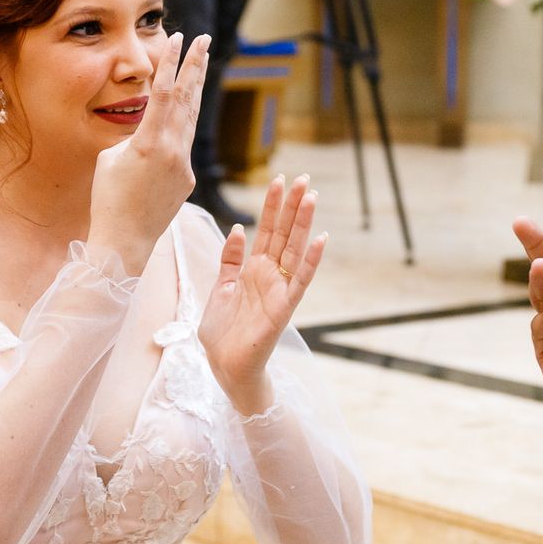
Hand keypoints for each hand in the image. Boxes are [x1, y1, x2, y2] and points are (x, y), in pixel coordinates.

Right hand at [87, 32, 207, 270]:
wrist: (124, 241)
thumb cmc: (107, 199)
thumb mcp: (111, 158)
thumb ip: (132, 137)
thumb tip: (146, 129)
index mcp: (151, 143)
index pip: (165, 93)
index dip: (172, 63)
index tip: (180, 38)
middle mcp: (174, 152)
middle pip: (187, 100)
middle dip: (196, 67)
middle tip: (205, 39)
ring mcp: (184, 166)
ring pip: (190, 120)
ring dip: (195, 91)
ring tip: (201, 64)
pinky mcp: (187, 179)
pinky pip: (182, 146)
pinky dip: (180, 127)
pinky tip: (176, 116)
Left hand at [199, 174, 325, 412]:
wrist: (225, 367)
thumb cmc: (223, 333)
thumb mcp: (220, 287)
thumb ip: (230, 260)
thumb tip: (238, 230)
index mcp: (252, 270)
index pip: (266, 230)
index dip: (272, 205)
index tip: (279, 179)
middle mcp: (270, 275)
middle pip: (284, 233)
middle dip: (291, 205)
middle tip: (303, 177)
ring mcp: (279, 289)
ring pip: (294, 249)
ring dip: (303, 223)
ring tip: (311, 196)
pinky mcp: (284, 308)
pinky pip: (301, 280)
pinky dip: (312, 260)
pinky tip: (322, 238)